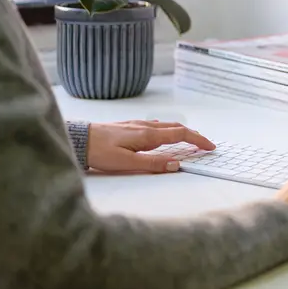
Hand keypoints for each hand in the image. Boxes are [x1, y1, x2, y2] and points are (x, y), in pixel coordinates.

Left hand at [86, 120, 214, 173]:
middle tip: (204, 144)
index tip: (210, 147)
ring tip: (188, 138)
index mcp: (148, 136)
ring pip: (166, 125)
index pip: (181, 135)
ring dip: (181, 131)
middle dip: (193, 135)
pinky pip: (154, 124)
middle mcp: (145, 126)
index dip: (198, 140)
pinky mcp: (127, 125)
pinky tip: (161, 132)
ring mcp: (136, 124)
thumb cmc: (99, 152)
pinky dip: (166, 129)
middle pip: (176, 127)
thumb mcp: (126, 163)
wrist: (77, 139)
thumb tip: (177, 164)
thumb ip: (152, 164)